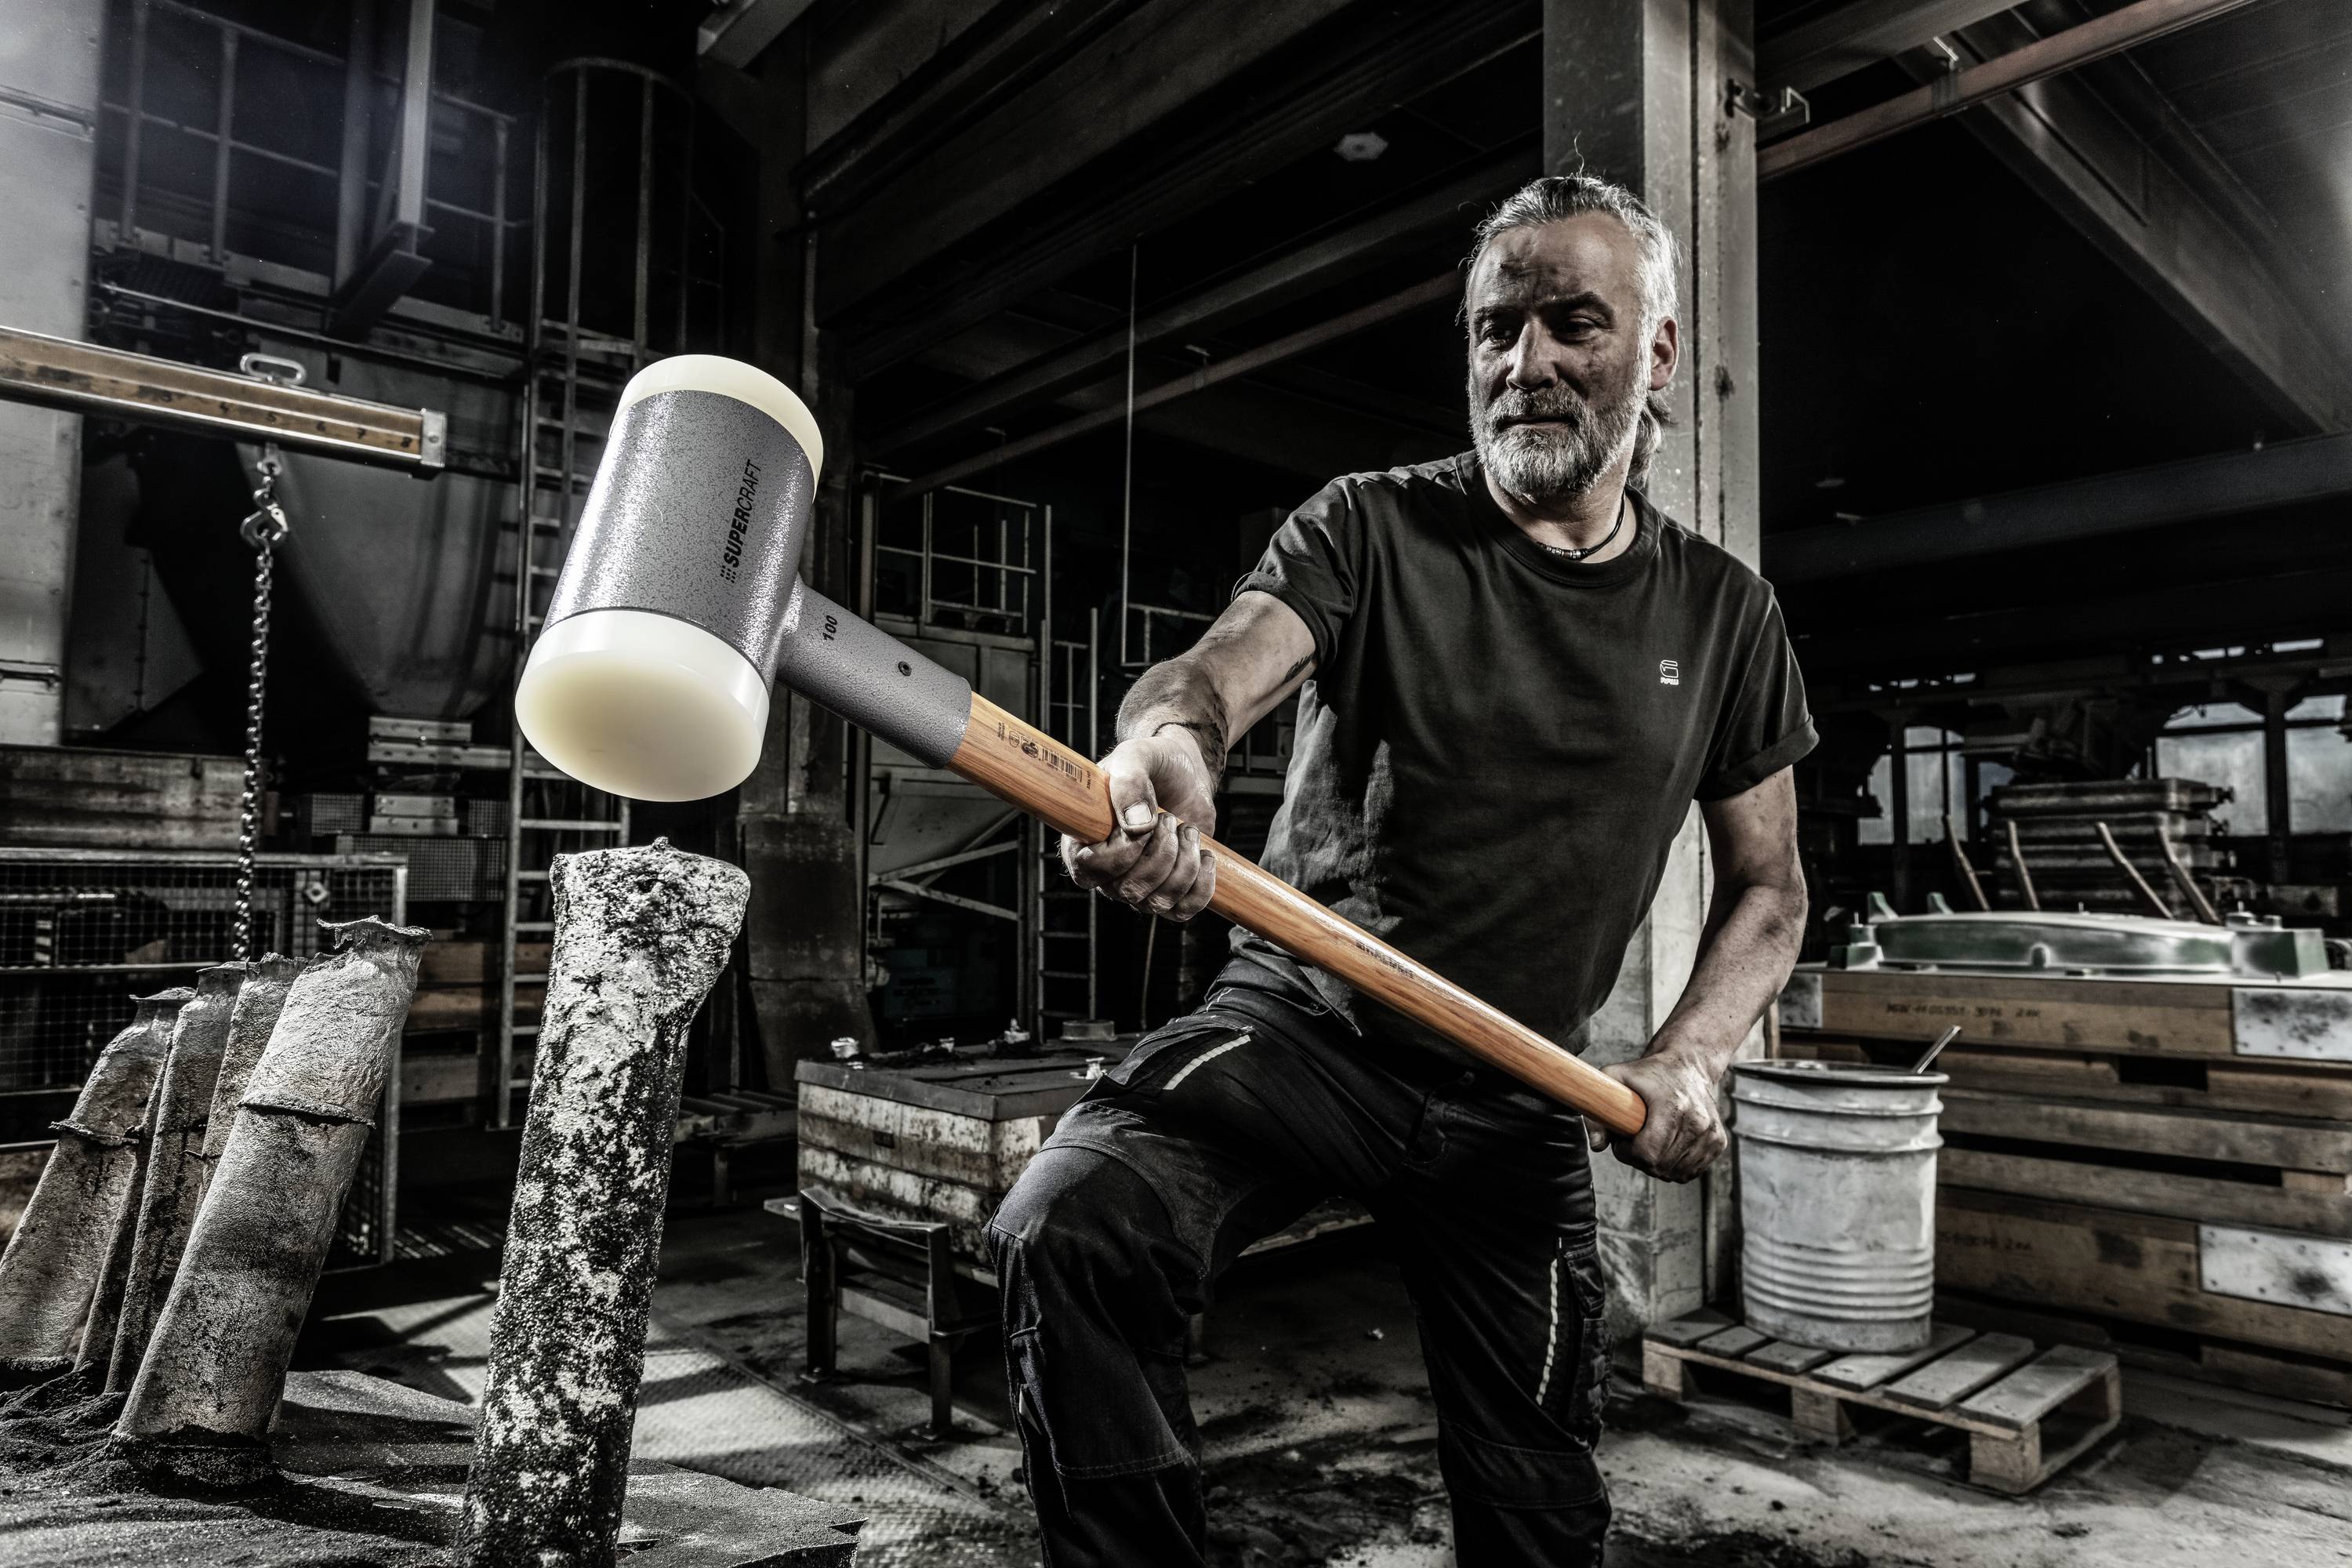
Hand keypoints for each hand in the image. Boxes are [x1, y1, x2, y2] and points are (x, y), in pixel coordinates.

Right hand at [1060, 729, 1218, 920]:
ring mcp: (1139, 886)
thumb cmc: (1152, 764)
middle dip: (1161, 852)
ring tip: (1187, 830)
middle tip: (1169, 818)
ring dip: (1184, 864)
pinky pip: (1183, 912)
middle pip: (1131, 890)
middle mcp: (1108, 872)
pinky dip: (1202, 885)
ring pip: (1159, 902)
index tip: (1144, 822)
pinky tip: (1205, 855)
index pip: (1090, 871)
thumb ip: (1129, 782)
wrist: (1183, 773)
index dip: (1122, 853)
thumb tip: (1137, 824)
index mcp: (1084, 841)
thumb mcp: (1136, 757)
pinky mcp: (1170, 891)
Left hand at [1585, 1050, 1726, 1181]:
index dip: (1627, 1153)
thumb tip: (1597, 1147)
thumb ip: (1598, 1111)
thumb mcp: (1614, 1078)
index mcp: (1673, 1106)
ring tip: (1651, 1141)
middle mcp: (1697, 1121)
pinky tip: (1667, 1146)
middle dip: (1639, 1159)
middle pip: (1660, 1166)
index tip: (1622, 1140)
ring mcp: (1711, 1133)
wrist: (1687, 1065)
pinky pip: (1690, 1172)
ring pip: (1676, 1173)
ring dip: (1658, 1164)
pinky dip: (1675, 1166)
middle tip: (1634, 1140)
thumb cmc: (1648, 1073)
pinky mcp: (1719, 1142)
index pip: (1648, 1154)